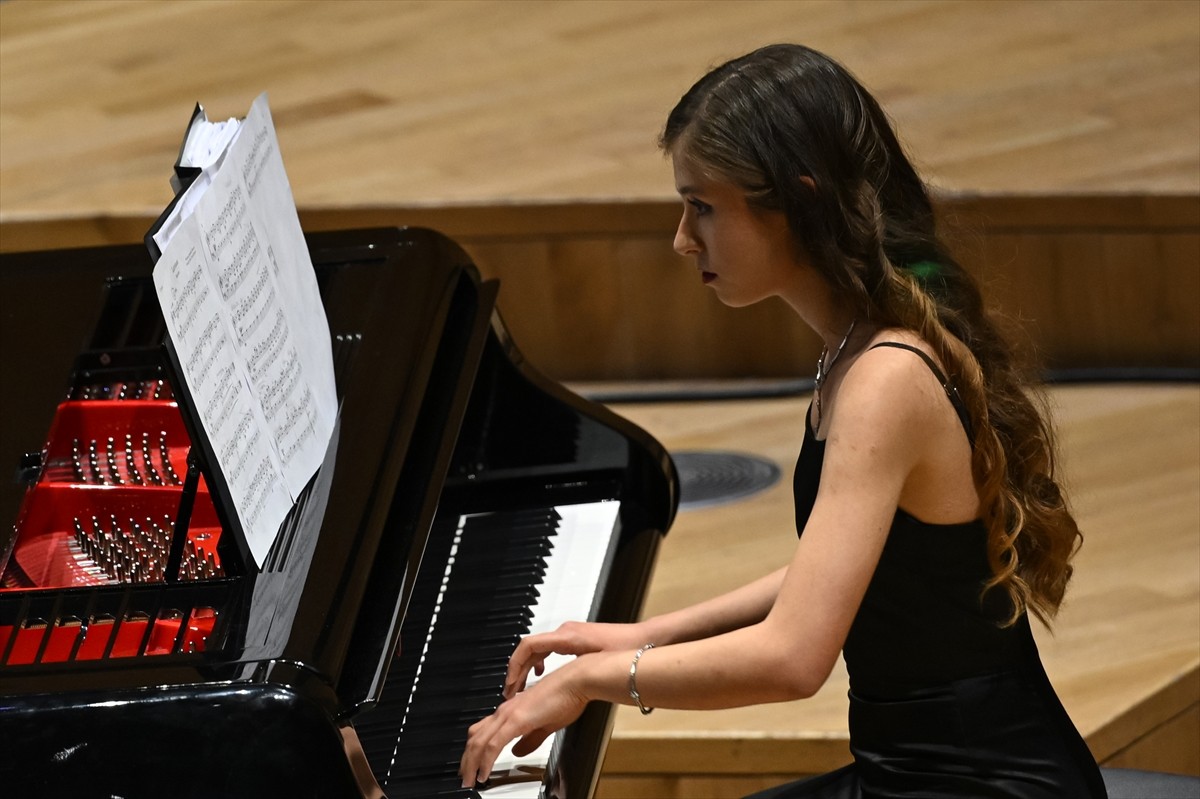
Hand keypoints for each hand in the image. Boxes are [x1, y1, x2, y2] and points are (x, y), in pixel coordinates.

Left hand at [459, 658, 589, 787]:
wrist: (576, 682)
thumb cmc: (566, 697)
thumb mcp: (546, 724)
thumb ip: (530, 740)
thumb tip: (517, 752)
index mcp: (512, 710)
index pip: (483, 731)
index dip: (474, 750)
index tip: (473, 765)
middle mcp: (505, 710)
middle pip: (475, 737)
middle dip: (467, 760)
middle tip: (465, 777)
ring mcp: (508, 713)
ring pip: (479, 742)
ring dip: (471, 763)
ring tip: (469, 780)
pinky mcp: (516, 719)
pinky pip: (493, 745)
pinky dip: (485, 761)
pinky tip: (484, 773)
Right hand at [503, 621, 644, 699]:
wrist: (644, 639)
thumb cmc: (624, 648)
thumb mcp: (595, 663)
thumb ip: (573, 670)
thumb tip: (552, 681)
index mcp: (566, 637)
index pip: (528, 646)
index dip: (514, 665)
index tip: (510, 683)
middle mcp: (565, 631)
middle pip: (529, 647)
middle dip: (517, 669)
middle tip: (510, 690)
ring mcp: (569, 633)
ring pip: (537, 647)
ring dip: (526, 665)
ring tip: (521, 685)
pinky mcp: (575, 638)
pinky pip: (548, 647)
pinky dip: (539, 660)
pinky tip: (542, 673)